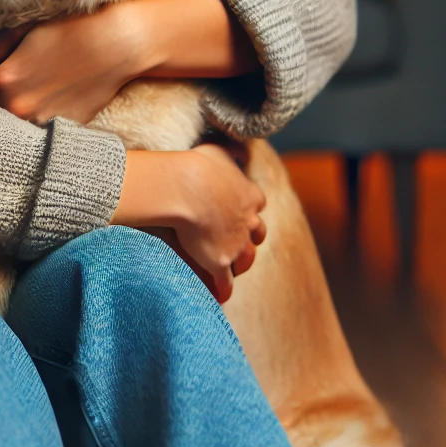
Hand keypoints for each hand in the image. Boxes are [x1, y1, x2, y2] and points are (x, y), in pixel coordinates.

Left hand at [0, 4, 146, 124]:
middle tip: (3, 96)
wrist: (118, 44)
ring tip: (32, 99)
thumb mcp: (24, 31)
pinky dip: (42, 124)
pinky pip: (44, 133)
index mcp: (2, 81)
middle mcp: (19, 108)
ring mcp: (43, 123)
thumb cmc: (70, 30)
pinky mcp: (66, 131)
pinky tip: (54, 103)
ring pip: (16, 130)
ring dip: (16, 121)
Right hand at [110, 144, 265, 303]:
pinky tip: (221, 296)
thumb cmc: (200, 166)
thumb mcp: (220, 150)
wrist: (187, 188)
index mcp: (249, 195)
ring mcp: (235, 244)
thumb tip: (241, 150)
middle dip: (251, 237)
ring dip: (241, 263)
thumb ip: (233, 152)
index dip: (250, 207)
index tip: (245, 209)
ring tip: (235, 269)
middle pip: (257, 234)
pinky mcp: (219, 261)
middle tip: (242, 240)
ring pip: (246, 259)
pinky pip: (225, 281)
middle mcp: (248, 222)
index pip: (257, 202)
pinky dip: (224, 289)